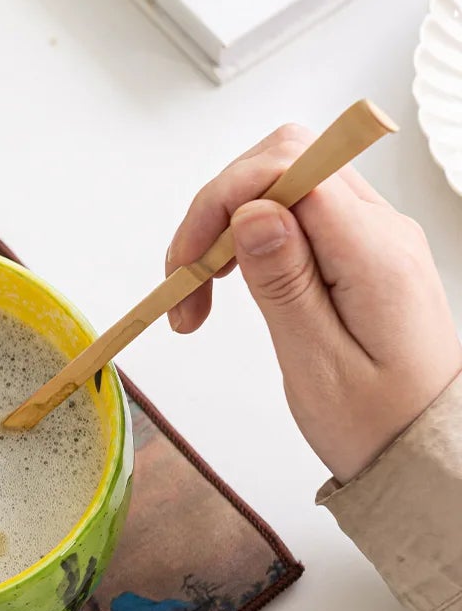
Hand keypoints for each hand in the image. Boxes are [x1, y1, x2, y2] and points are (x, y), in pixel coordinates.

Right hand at [167, 124, 461, 483]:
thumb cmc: (375, 423)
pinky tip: (231, 282)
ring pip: (283, 182)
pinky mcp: (360, 250)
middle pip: (284, 162)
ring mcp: (373, 235)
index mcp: (376, 254)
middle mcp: (381, 230)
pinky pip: (296, 213)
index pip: (291, 170)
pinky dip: (250, 237)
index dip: (225, 199)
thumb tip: (255, 210)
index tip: (189, 261)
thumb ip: (285, 282)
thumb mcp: (318, 364)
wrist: (424, 449)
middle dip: (219, 208)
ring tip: (200, 291)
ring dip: (228, 223)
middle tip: (186, 279)